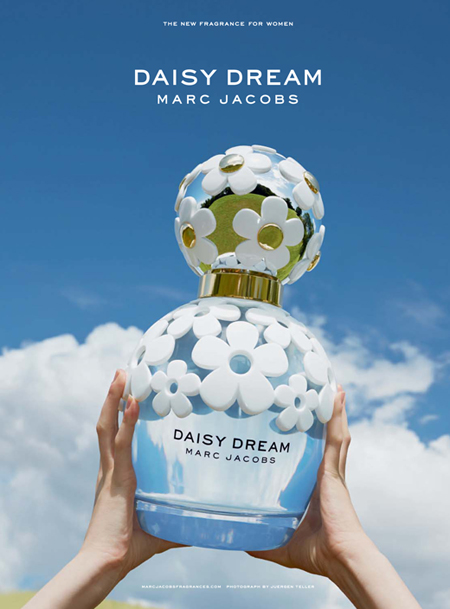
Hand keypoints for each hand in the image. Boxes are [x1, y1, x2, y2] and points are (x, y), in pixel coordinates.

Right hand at [81, 369, 182, 583]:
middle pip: (108, 422)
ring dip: (114, 398)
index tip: (129, 392)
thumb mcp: (160, 526)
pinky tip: (135, 403)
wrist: (108, 561)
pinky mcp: (116, 477)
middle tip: (124, 372)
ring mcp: (110, 470)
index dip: (120, 413)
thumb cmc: (130, 546)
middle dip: (114, 396)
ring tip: (122, 374)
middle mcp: (110, 467)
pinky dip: (127, 422)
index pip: (116, 435)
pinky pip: (120, 443)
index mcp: (117, 474)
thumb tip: (203, 525)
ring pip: (108, 426)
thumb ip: (179, 521)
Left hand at [247, 387, 366, 577]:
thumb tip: (237, 539)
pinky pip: (336, 437)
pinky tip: (337, 394)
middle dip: (323, 414)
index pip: (313, 453)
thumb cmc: (317, 553)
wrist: (339, 559)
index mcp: (316, 485)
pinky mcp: (335, 470)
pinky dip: (337, 414)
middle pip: (325, 436)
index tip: (302, 415)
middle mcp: (327, 473)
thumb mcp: (281, 543)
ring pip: (333, 430)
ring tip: (330, 384)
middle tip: (316, 390)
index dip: (310, 434)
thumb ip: (261, 539)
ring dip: (332, 408)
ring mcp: (333, 469)